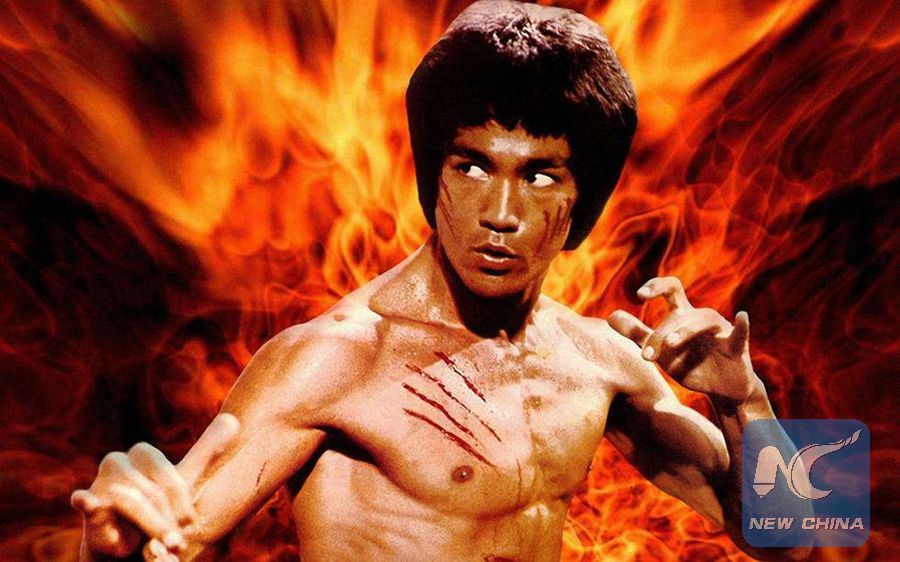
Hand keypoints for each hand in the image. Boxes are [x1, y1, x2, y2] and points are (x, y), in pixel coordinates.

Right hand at [71, 414, 239, 559]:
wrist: (126, 544)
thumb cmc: (158, 508)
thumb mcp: (185, 480)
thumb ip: (206, 451)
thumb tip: (234, 419)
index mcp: (142, 454)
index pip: (169, 476)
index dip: (182, 503)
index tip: (190, 524)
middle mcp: (118, 463)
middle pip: (151, 491)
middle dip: (167, 519)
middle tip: (177, 542)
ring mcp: (100, 484)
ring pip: (130, 501)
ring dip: (149, 526)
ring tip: (160, 547)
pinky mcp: (87, 508)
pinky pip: (86, 502)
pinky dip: (87, 502)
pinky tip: (87, 502)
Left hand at [609, 276, 757, 401]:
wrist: (720, 390)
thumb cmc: (690, 364)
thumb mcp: (661, 351)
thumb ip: (637, 334)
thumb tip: (611, 316)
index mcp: (683, 317)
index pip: (671, 290)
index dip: (657, 286)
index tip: (640, 295)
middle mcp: (701, 319)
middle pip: (680, 314)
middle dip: (661, 333)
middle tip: (646, 355)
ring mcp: (720, 331)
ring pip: (704, 320)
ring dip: (685, 331)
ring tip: (670, 344)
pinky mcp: (737, 348)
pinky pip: (740, 334)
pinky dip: (742, 326)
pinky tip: (741, 316)